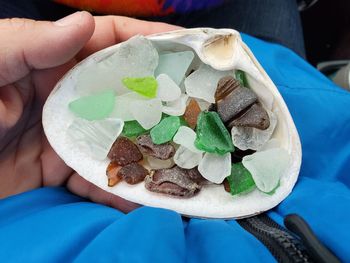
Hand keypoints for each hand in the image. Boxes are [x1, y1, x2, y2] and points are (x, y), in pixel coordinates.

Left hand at [0, 12, 179, 211]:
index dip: (151, 42)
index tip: (190, 50)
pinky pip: (98, 178)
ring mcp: (69, 135)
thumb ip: (28, 43)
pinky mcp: (62, 170)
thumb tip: (83, 23)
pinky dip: (120, 188)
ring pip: (119, 138)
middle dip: (163, 98)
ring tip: (185, 158)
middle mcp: (69, 96)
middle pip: (126, 92)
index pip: (112, 43)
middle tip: (201, 108)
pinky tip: (145, 197)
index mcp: (55, 62)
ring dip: (150, 149)